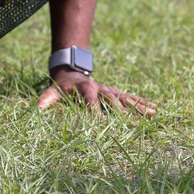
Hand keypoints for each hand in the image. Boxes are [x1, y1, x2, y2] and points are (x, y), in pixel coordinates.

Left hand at [37, 69, 155, 115]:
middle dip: (119, 110)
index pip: (90, 99)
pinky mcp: (116, 93)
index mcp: (86, 88)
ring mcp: (110, 90)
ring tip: (152, 113)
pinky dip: (142, 103)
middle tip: (128, 121)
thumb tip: (38, 107)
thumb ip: (47, 98)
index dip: (93, 108)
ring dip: (138, 106)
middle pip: (111, 99)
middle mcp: (101, 88)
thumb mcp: (53, 89)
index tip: (97, 120)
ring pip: (125, 99)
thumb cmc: (62, 85)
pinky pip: (130, 98)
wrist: (72, 72)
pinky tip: (155, 109)